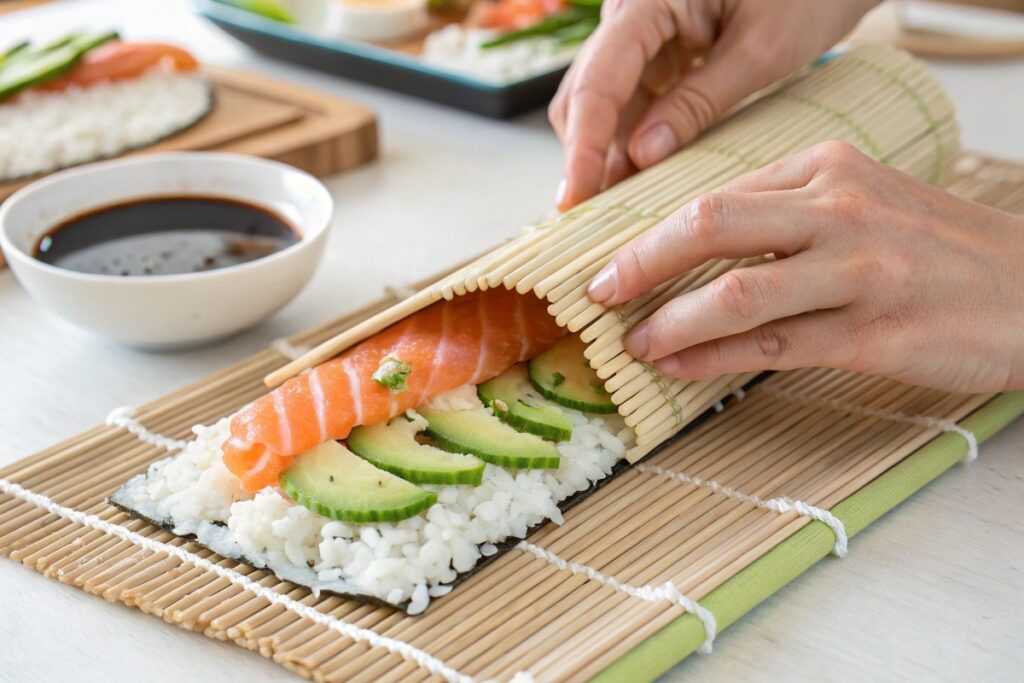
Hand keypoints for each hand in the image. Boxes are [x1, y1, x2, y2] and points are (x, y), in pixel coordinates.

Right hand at [549, 0, 878, 210]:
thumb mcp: (762, 49)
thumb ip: (699, 101)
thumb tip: (642, 158)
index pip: (598, 82)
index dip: (583, 147)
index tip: (576, 201)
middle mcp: (630, 12)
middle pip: (585, 95)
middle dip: (588, 157)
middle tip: (596, 221)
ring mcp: (639, 33)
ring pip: (603, 105)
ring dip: (609, 156)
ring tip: (621, 211)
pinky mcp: (656, 52)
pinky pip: (630, 103)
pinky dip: (633, 143)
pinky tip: (642, 180)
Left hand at [586, 141, 1023, 393]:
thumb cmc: (937, 250)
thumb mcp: (864, 204)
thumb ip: (785, 217)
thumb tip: (696, 252)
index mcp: (828, 169)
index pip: (716, 195)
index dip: (653, 232)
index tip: (613, 261)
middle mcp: (840, 210)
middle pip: (712, 226)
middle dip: (641, 263)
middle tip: (599, 293)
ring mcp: (859, 271)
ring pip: (738, 293)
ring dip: (671, 323)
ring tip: (634, 345)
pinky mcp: (875, 333)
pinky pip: (774, 346)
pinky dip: (715, 360)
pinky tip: (681, 369)